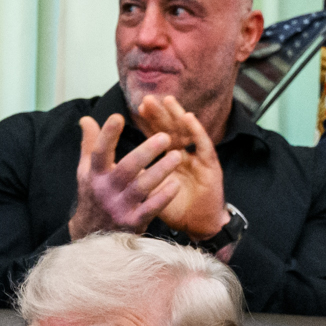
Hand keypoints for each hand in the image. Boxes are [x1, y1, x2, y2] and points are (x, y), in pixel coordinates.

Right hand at [66, 112, 181, 238]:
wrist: (91, 235)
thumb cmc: (94, 195)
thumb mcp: (87, 172)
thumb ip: (90, 144)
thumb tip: (86, 119)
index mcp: (94, 175)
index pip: (99, 152)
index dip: (107, 135)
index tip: (117, 117)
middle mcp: (106, 190)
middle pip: (126, 168)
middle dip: (146, 152)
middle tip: (165, 137)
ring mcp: (119, 207)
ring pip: (142, 187)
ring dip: (161, 171)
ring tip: (177, 156)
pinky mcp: (132, 222)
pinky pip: (151, 209)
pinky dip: (164, 197)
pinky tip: (176, 184)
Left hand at [129, 94, 229, 237]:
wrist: (198, 227)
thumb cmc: (175, 209)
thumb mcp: (150, 191)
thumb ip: (135, 175)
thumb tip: (114, 167)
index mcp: (171, 158)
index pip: (158, 135)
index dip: (149, 122)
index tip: (138, 107)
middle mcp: (185, 154)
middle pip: (172, 129)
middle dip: (160, 114)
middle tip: (148, 99)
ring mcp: (198, 159)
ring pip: (188, 132)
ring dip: (177, 115)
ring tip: (168, 100)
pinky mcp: (211, 166)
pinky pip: (204, 146)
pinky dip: (197, 131)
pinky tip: (188, 118)